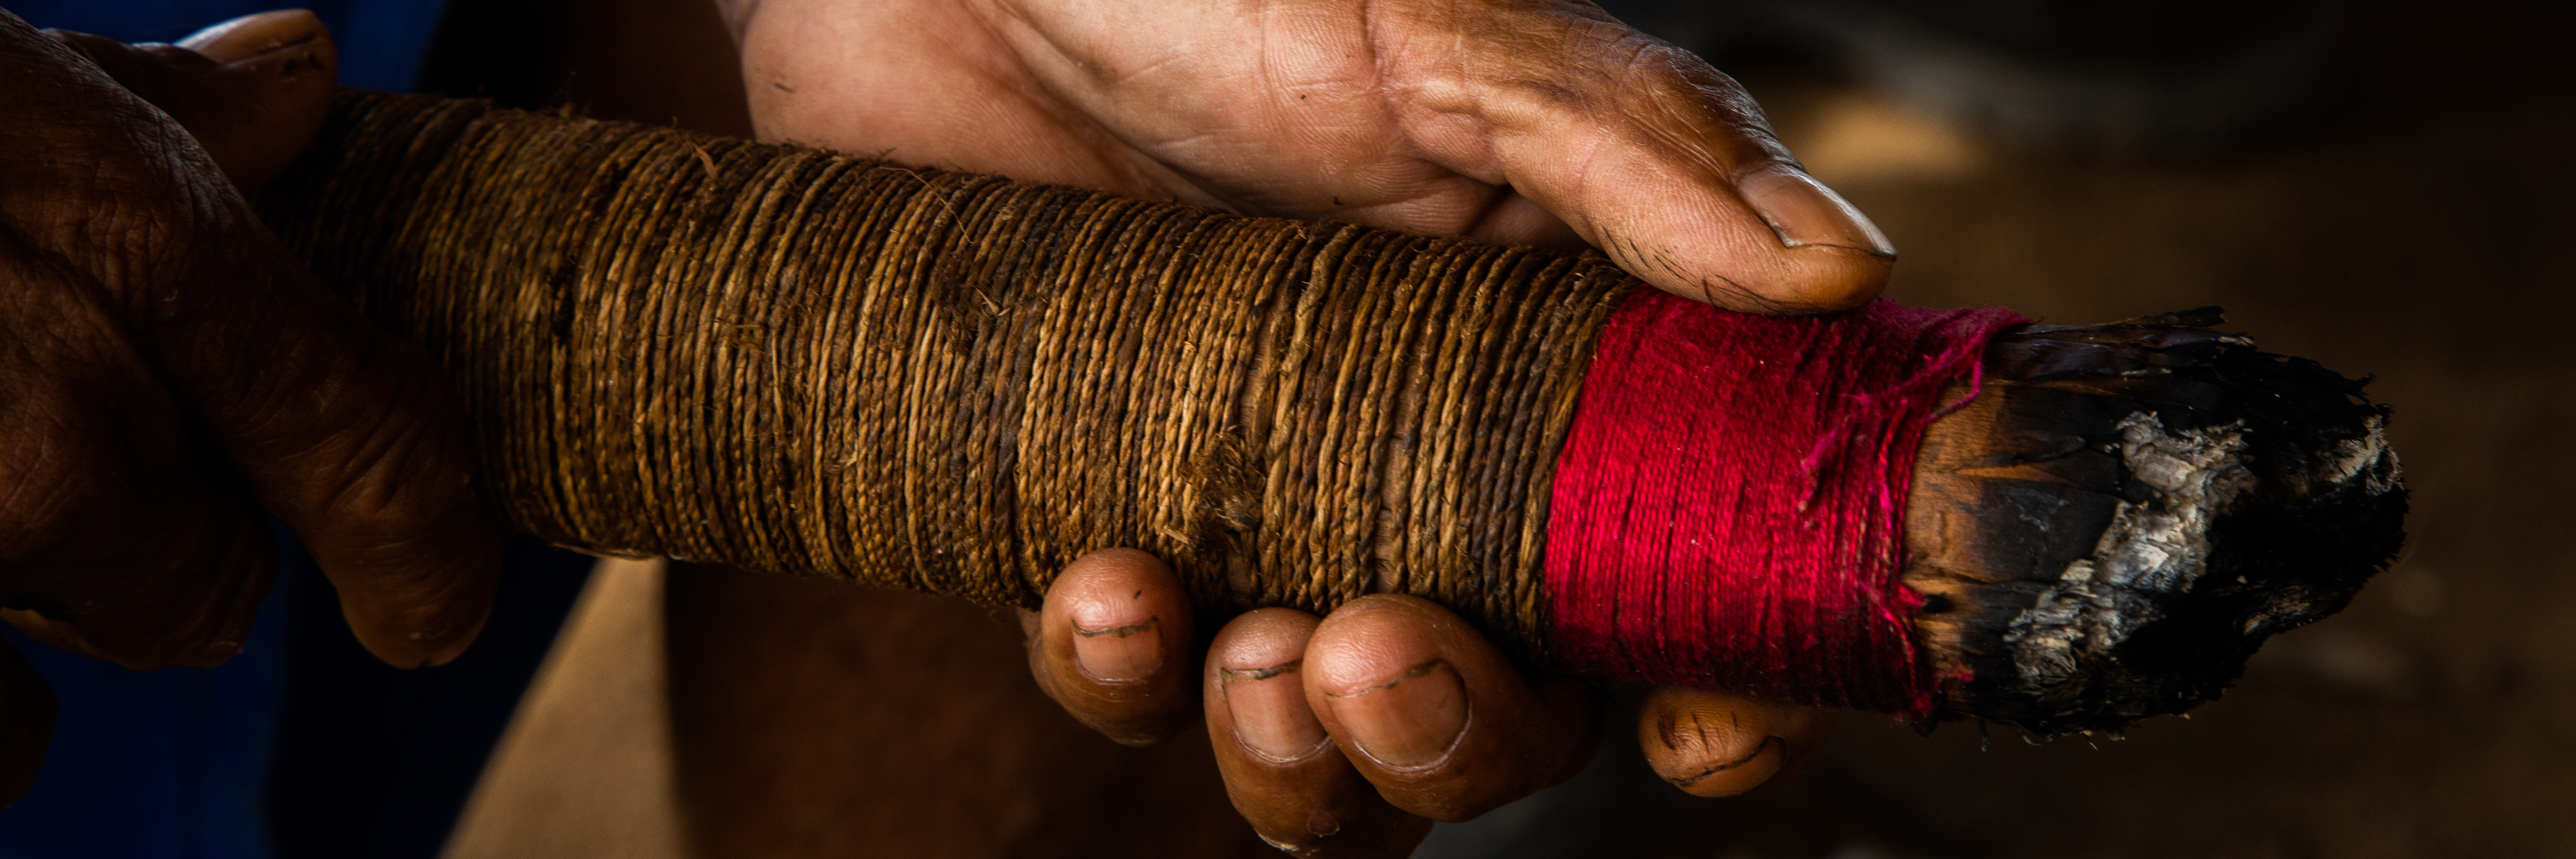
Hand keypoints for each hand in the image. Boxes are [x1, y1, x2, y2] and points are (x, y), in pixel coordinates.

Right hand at [0, 10, 502, 801]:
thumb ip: (154, 114)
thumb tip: (296, 81)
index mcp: (134, 254)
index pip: (373, 450)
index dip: (426, 558)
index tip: (434, 608)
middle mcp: (51, 424)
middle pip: (200, 590)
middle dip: (158, 547)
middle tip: (57, 461)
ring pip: (54, 683)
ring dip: (29, 619)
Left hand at [725, 0, 1860, 850]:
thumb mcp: (1439, 36)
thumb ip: (1636, 148)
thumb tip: (1844, 267)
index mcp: (1554, 362)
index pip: (1681, 564)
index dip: (1718, 678)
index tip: (1692, 730)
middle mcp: (1427, 467)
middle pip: (1505, 706)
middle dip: (1459, 735)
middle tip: (1379, 660)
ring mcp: (1260, 515)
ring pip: (1326, 746)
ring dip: (1303, 758)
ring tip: (1258, 659)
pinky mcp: (1101, 532)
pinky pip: (1128, 686)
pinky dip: (1120, 676)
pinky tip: (1100, 588)